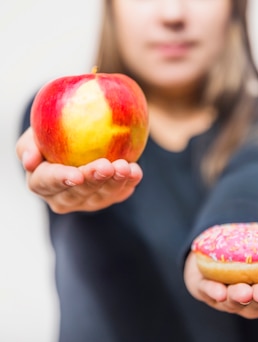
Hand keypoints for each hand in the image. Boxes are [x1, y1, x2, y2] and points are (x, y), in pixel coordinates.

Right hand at [15, 127, 142, 213]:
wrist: (80, 137)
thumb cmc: (52, 133)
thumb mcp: (37, 132)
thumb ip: (30, 144)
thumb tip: (29, 161)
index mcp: (40, 181)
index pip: (46, 183)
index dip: (61, 179)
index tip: (76, 175)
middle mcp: (62, 197)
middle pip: (77, 192)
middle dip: (93, 180)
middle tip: (106, 166)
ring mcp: (87, 201)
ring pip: (102, 195)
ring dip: (115, 182)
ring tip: (125, 167)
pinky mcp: (108, 198)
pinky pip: (120, 192)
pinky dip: (129, 182)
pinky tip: (135, 171)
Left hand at [183, 252, 257, 318]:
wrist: (220, 245)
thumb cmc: (255, 252)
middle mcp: (250, 300)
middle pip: (257, 304)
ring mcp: (227, 296)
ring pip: (233, 302)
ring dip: (239, 297)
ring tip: (243, 291)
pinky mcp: (205, 287)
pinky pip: (207, 292)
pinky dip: (213, 292)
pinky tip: (219, 290)